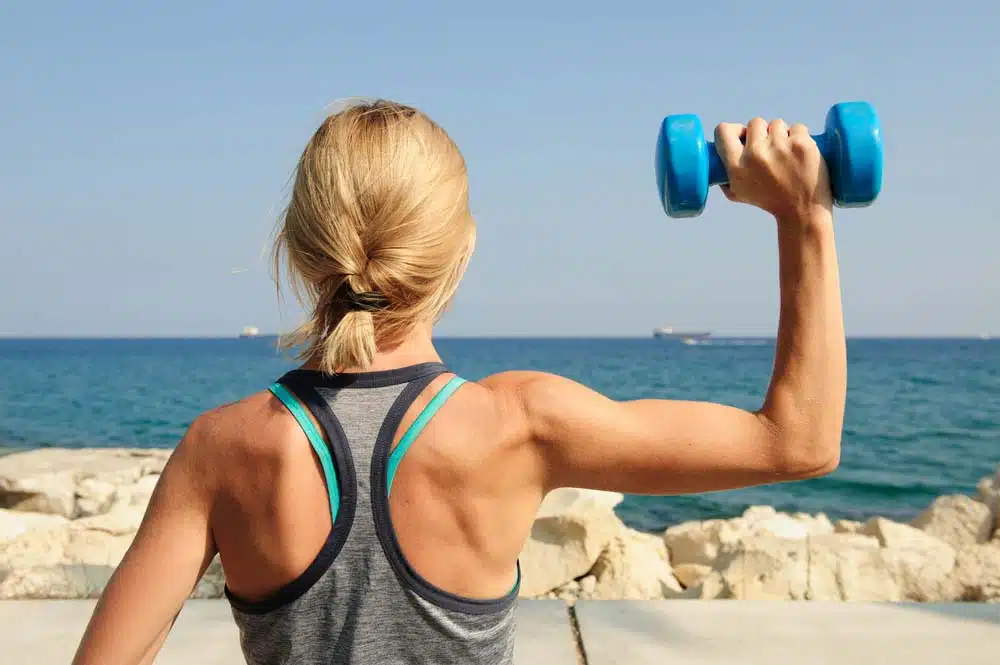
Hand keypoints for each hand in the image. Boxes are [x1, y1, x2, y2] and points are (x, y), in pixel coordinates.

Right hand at [715, 118, 833, 223]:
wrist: (802, 210)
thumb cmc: (769, 201)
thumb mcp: (738, 193)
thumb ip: (725, 174)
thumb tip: (720, 156)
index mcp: (737, 166)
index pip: (724, 130)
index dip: (735, 130)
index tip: (744, 137)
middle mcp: (755, 154)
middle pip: (755, 123)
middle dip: (763, 133)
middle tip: (770, 150)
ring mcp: (780, 147)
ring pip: (777, 124)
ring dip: (782, 135)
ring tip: (786, 153)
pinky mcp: (802, 144)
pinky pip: (798, 127)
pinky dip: (800, 137)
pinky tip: (799, 153)